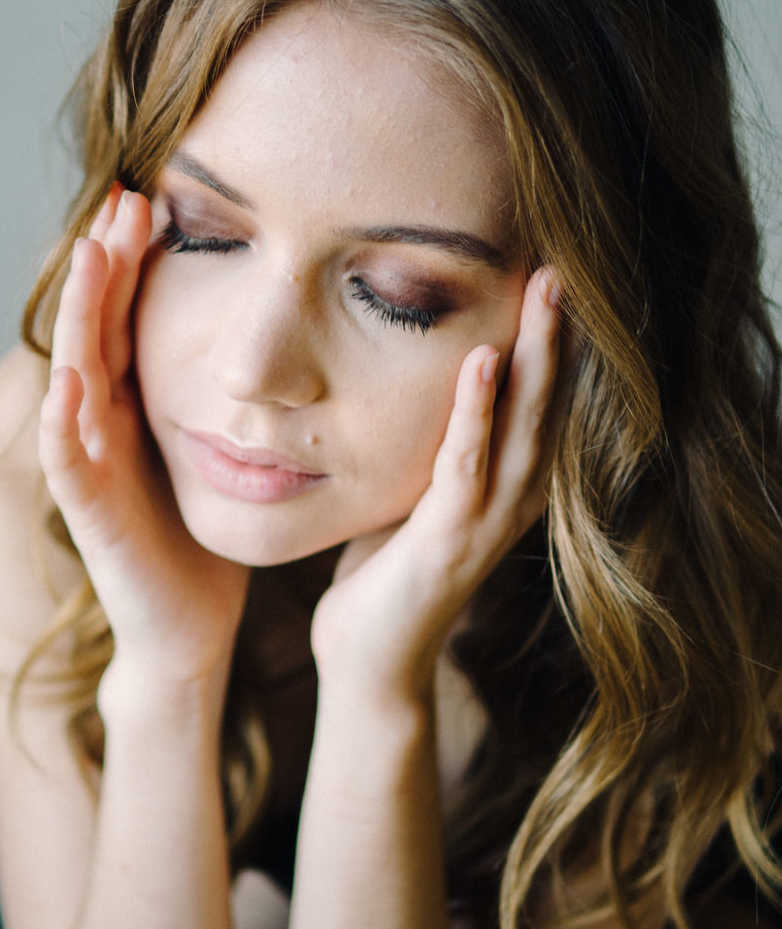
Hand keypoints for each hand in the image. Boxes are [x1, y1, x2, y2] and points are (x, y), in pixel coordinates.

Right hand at [38, 187, 248, 706]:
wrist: (187, 623)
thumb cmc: (200, 534)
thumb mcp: (216, 450)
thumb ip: (224, 397)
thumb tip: (279, 339)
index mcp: (137, 405)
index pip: (128, 316)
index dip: (133, 260)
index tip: (152, 198)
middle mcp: (104, 424)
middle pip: (98, 328)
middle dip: (106, 264)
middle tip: (123, 198)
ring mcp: (91, 465)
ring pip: (74, 376)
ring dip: (78, 318)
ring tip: (87, 254)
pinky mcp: (90, 514)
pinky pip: (66, 461)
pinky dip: (61, 420)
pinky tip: (68, 380)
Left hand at [310, 266, 560, 703]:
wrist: (368, 660)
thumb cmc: (384, 574)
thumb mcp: (410, 497)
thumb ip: (427, 449)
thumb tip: (400, 388)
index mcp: (505, 490)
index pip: (542, 406)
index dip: (551, 347)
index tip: (548, 280)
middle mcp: (510, 504)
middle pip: (548, 406)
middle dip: (555, 335)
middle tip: (561, 268)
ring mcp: (484, 525)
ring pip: (522, 427)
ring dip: (534, 357)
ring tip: (542, 293)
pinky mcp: (448, 541)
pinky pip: (466, 465)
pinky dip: (476, 413)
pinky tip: (482, 362)